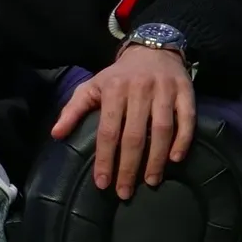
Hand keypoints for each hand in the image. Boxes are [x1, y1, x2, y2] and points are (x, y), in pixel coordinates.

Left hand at [50, 45, 195, 199]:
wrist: (152, 49)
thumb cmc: (118, 75)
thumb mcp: (92, 86)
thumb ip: (73, 110)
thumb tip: (55, 135)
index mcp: (113, 89)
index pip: (108, 130)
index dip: (105, 158)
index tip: (102, 183)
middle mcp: (139, 90)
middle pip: (134, 135)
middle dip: (128, 167)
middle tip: (124, 192)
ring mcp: (164, 91)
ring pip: (162, 130)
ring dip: (156, 159)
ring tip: (150, 181)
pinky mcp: (185, 92)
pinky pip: (186, 120)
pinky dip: (183, 140)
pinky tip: (175, 160)